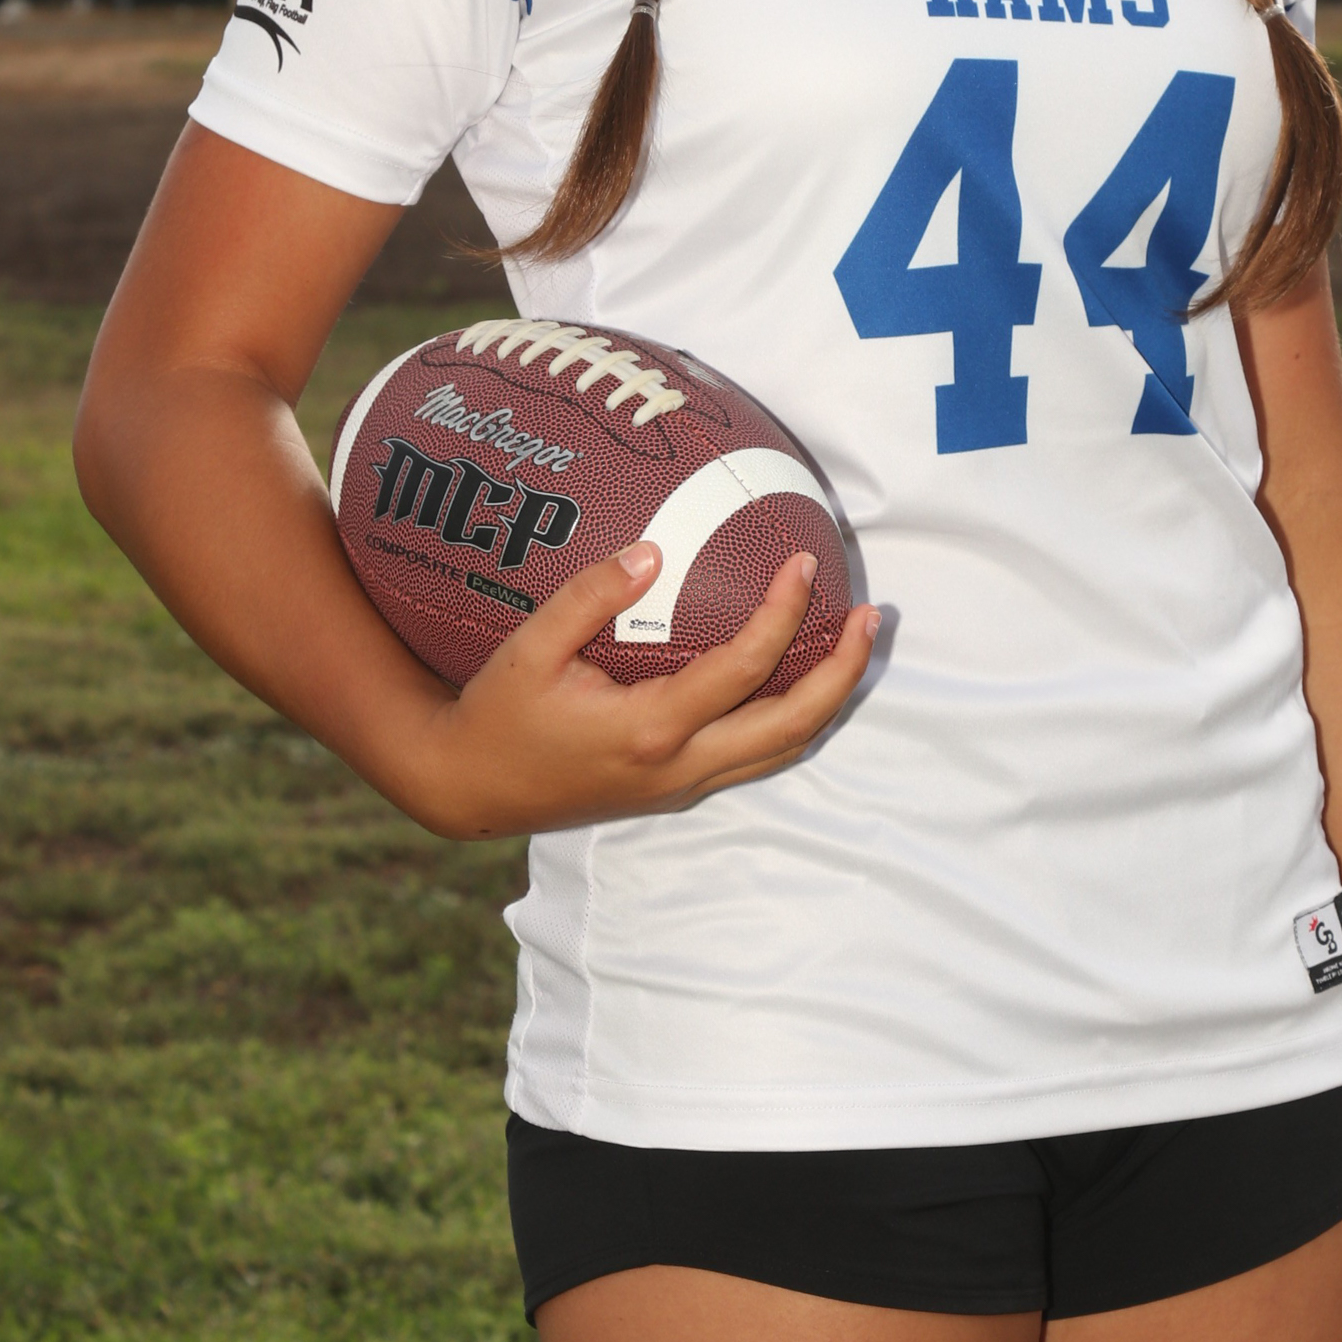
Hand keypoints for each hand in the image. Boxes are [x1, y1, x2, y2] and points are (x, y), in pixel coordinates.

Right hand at [412, 541, 880, 837]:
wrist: (472, 788)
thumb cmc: (498, 713)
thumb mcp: (528, 649)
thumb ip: (588, 597)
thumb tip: (653, 552)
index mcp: (649, 730)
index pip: (741, 670)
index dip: (782, 615)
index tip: (800, 564)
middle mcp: (680, 766)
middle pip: (793, 727)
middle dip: (842, 672)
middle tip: (870, 615)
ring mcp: (684, 785)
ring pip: (784, 750)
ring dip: (828, 698)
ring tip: (854, 643)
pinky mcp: (679, 789)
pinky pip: (757, 754)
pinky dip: (792, 716)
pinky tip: (799, 673)